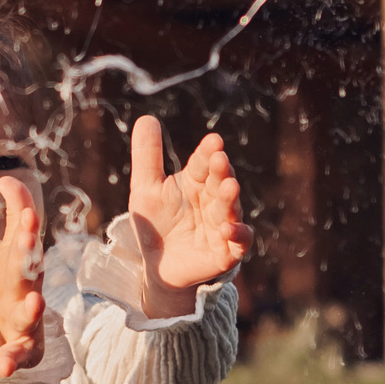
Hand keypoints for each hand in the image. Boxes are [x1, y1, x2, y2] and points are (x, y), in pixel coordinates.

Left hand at [0, 176, 44, 377]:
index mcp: (24, 269)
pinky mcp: (17, 350)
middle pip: (29, 275)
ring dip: (31, 309)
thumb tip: (6, 178)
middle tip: (25, 242)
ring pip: (29, 316)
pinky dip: (10, 360)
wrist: (3, 332)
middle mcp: (28, 293)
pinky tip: (1, 365)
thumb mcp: (10, 252)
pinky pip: (16, 356)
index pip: (25, 247)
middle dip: (28, 259)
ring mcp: (25, 323)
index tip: (24, 216)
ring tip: (33, 301)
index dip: (25, 232)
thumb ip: (14, 215)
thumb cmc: (11, 286)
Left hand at [125, 117, 250, 317]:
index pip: (204, 163)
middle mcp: (214, 200)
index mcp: (196, 182)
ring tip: (229, 186)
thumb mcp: (145, 189)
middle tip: (219, 159)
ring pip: (232, 208)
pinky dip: (237, 234)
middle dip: (222, 171)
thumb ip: (147, 156)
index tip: (213, 141)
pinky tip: (227, 228)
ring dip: (230, 198)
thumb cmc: (156, 223)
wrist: (158, 266)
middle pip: (220, 182)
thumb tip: (147, 118)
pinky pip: (239, 242)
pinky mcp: (227, 252)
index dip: (208, 153)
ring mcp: (223, 225)